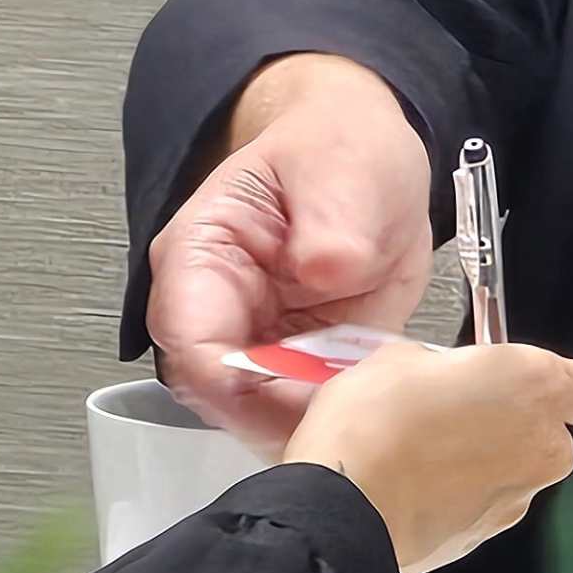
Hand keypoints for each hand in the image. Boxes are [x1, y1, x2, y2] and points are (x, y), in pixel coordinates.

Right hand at [148, 54, 437, 450]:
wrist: (369, 162)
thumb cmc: (336, 151)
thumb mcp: (341, 166)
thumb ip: (332, 220)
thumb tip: (325, 266)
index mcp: (200, 257)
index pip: (191, 345)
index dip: (240, 387)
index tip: (304, 394)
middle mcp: (218, 311)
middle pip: (223, 399)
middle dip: (285, 416)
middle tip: (352, 409)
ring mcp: (257, 344)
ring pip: (265, 419)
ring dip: (319, 420)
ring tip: (374, 397)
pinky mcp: (299, 368)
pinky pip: (312, 414)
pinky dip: (347, 416)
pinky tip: (381, 392)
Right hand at [284, 337, 572, 572]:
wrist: (344, 506)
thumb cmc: (374, 424)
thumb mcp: (397, 357)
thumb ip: (438, 365)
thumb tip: (433, 375)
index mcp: (532, 385)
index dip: (563, 384)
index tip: (526, 379)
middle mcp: (540, 445)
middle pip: (547, 433)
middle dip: (506, 422)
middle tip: (452, 408)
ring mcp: (516, 498)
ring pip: (510, 470)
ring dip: (476, 459)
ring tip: (416, 449)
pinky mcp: (484, 537)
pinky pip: (479, 505)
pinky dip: (454, 494)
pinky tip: (408, 482)